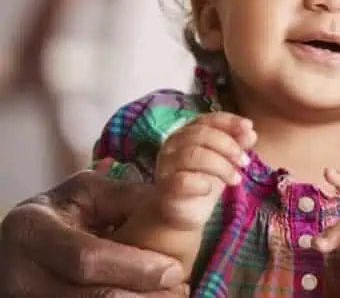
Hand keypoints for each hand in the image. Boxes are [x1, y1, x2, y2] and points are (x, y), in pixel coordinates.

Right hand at [0, 169, 188, 297]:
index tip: (174, 270)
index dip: (136, 267)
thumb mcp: (87, 193)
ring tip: (168, 296)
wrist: (24, 243)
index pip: (87, 258)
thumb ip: (127, 198)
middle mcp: (20, 274)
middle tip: (178, 289)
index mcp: (31, 229)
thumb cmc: (64, 212)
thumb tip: (177, 205)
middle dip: (144, 296)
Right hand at [152, 112, 255, 229]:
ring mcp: (166, 166)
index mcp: (187, 132)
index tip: (249, 127)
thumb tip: (251, 133)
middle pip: (201, 134)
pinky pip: (182, 181)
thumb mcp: (225, 160)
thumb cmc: (204, 180)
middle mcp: (173, 145)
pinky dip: (201, 183)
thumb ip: (237, 145)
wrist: (184, 213)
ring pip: (194, 155)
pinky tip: (210, 189)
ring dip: (221, 166)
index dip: (229, 121)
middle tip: (245, 161)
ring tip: (235, 179)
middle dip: (228, 146)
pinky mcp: (165, 188)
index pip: (208, 119)